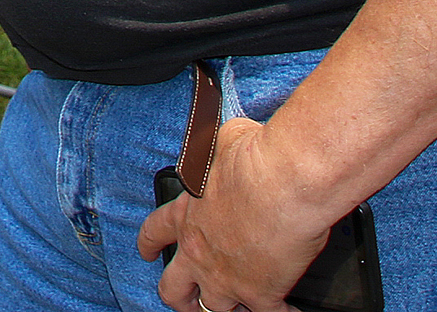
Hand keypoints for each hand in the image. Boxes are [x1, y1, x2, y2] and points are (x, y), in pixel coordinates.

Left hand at [138, 117, 336, 311]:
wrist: (285, 181)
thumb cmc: (255, 158)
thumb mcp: (222, 141)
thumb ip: (216, 150)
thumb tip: (225, 141)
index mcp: (186, 215)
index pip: (154, 233)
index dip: (150, 246)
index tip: (149, 253)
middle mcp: (198, 251)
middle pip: (173, 288)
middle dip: (179, 296)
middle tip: (186, 299)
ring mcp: (226, 278)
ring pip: (212, 309)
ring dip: (222, 308)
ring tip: (235, 308)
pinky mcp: (259, 293)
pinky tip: (288, 310)